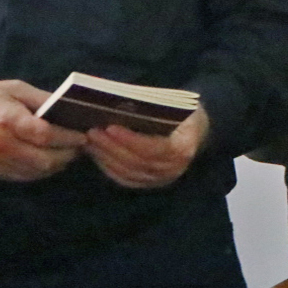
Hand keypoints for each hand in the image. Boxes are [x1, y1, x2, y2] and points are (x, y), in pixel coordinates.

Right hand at [0, 80, 85, 181]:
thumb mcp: (15, 89)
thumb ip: (42, 99)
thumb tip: (71, 107)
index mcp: (7, 120)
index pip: (46, 135)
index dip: (68, 138)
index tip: (83, 135)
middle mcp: (1, 144)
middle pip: (45, 158)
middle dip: (68, 154)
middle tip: (81, 146)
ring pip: (37, 171)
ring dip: (58, 164)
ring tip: (69, 153)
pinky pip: (24, 176)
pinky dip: (42, 170)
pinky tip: (50, 160)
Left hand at [85, 106, 208, 188]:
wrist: (197, 130)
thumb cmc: (184, 114)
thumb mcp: (177, 106)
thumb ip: (154, 109)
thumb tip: (120, 105)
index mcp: (183, 148)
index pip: (153, 149)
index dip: (130, 140)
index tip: (111, 127)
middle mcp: (173, 169)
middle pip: (137, 162)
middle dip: (111, 147)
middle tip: (92, 132)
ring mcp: (162, 179)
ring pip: (128, 172)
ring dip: (106, 157)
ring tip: (90, 141)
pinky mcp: (150, 183)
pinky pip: (126, 179)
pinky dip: (108, 168)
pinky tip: (97, 154)